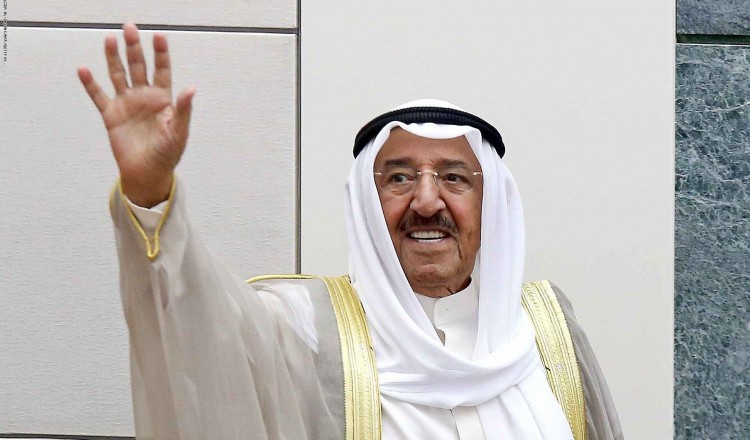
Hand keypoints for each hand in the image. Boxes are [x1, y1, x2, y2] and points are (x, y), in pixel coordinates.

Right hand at [78, 23, 194, 206]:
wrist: (148, 173)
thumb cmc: (167, 154)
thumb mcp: (179, 132)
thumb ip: (183, 110)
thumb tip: (191, 88)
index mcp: (163, 99)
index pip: (162, 70)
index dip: (161, 53)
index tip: (159, 36)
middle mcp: (144, 97)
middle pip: (138, 66)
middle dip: (134, 48)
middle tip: (129, 27)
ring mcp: (127, 104)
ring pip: (118, 75)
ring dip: (113, 58)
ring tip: (110, 39)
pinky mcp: (111, 116)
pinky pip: (99, 96)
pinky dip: (91, 84)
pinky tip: (84, 70)